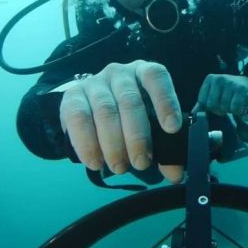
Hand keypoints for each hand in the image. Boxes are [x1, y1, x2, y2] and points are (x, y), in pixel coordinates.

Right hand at [58, 61, 184, 183]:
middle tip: (141, 162)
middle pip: (130, 101)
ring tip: (119, 167)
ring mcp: (94, 83)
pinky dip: (87, 144)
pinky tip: (95, 161)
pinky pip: (78, 119)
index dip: (165, 102)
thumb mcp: (149, 126)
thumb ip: (164, 149)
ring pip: (105, 111)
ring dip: (113, 144)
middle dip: (137, 137)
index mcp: (144, 73)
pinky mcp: (72, 96)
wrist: (91, 108)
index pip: (156, 77)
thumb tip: (174, 173)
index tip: (171, 128)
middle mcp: (120, 73)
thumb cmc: (127, 117)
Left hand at [194, 74, 247, 120]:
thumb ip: (203, 103)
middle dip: (219, 110)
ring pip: (224, 107)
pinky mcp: (241, 89)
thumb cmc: (229, 91)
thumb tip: (193, 113)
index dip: (209, 107)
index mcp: (210, 79)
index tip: (216, 105)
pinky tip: (239, 107)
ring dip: (229, 111)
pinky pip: (234, 108)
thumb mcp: (215, 93)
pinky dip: (237, 111)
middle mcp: (219, 79)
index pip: (202, 101)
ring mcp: (230, 83)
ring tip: (233, 104)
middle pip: (212, 105)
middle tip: (226, 106)